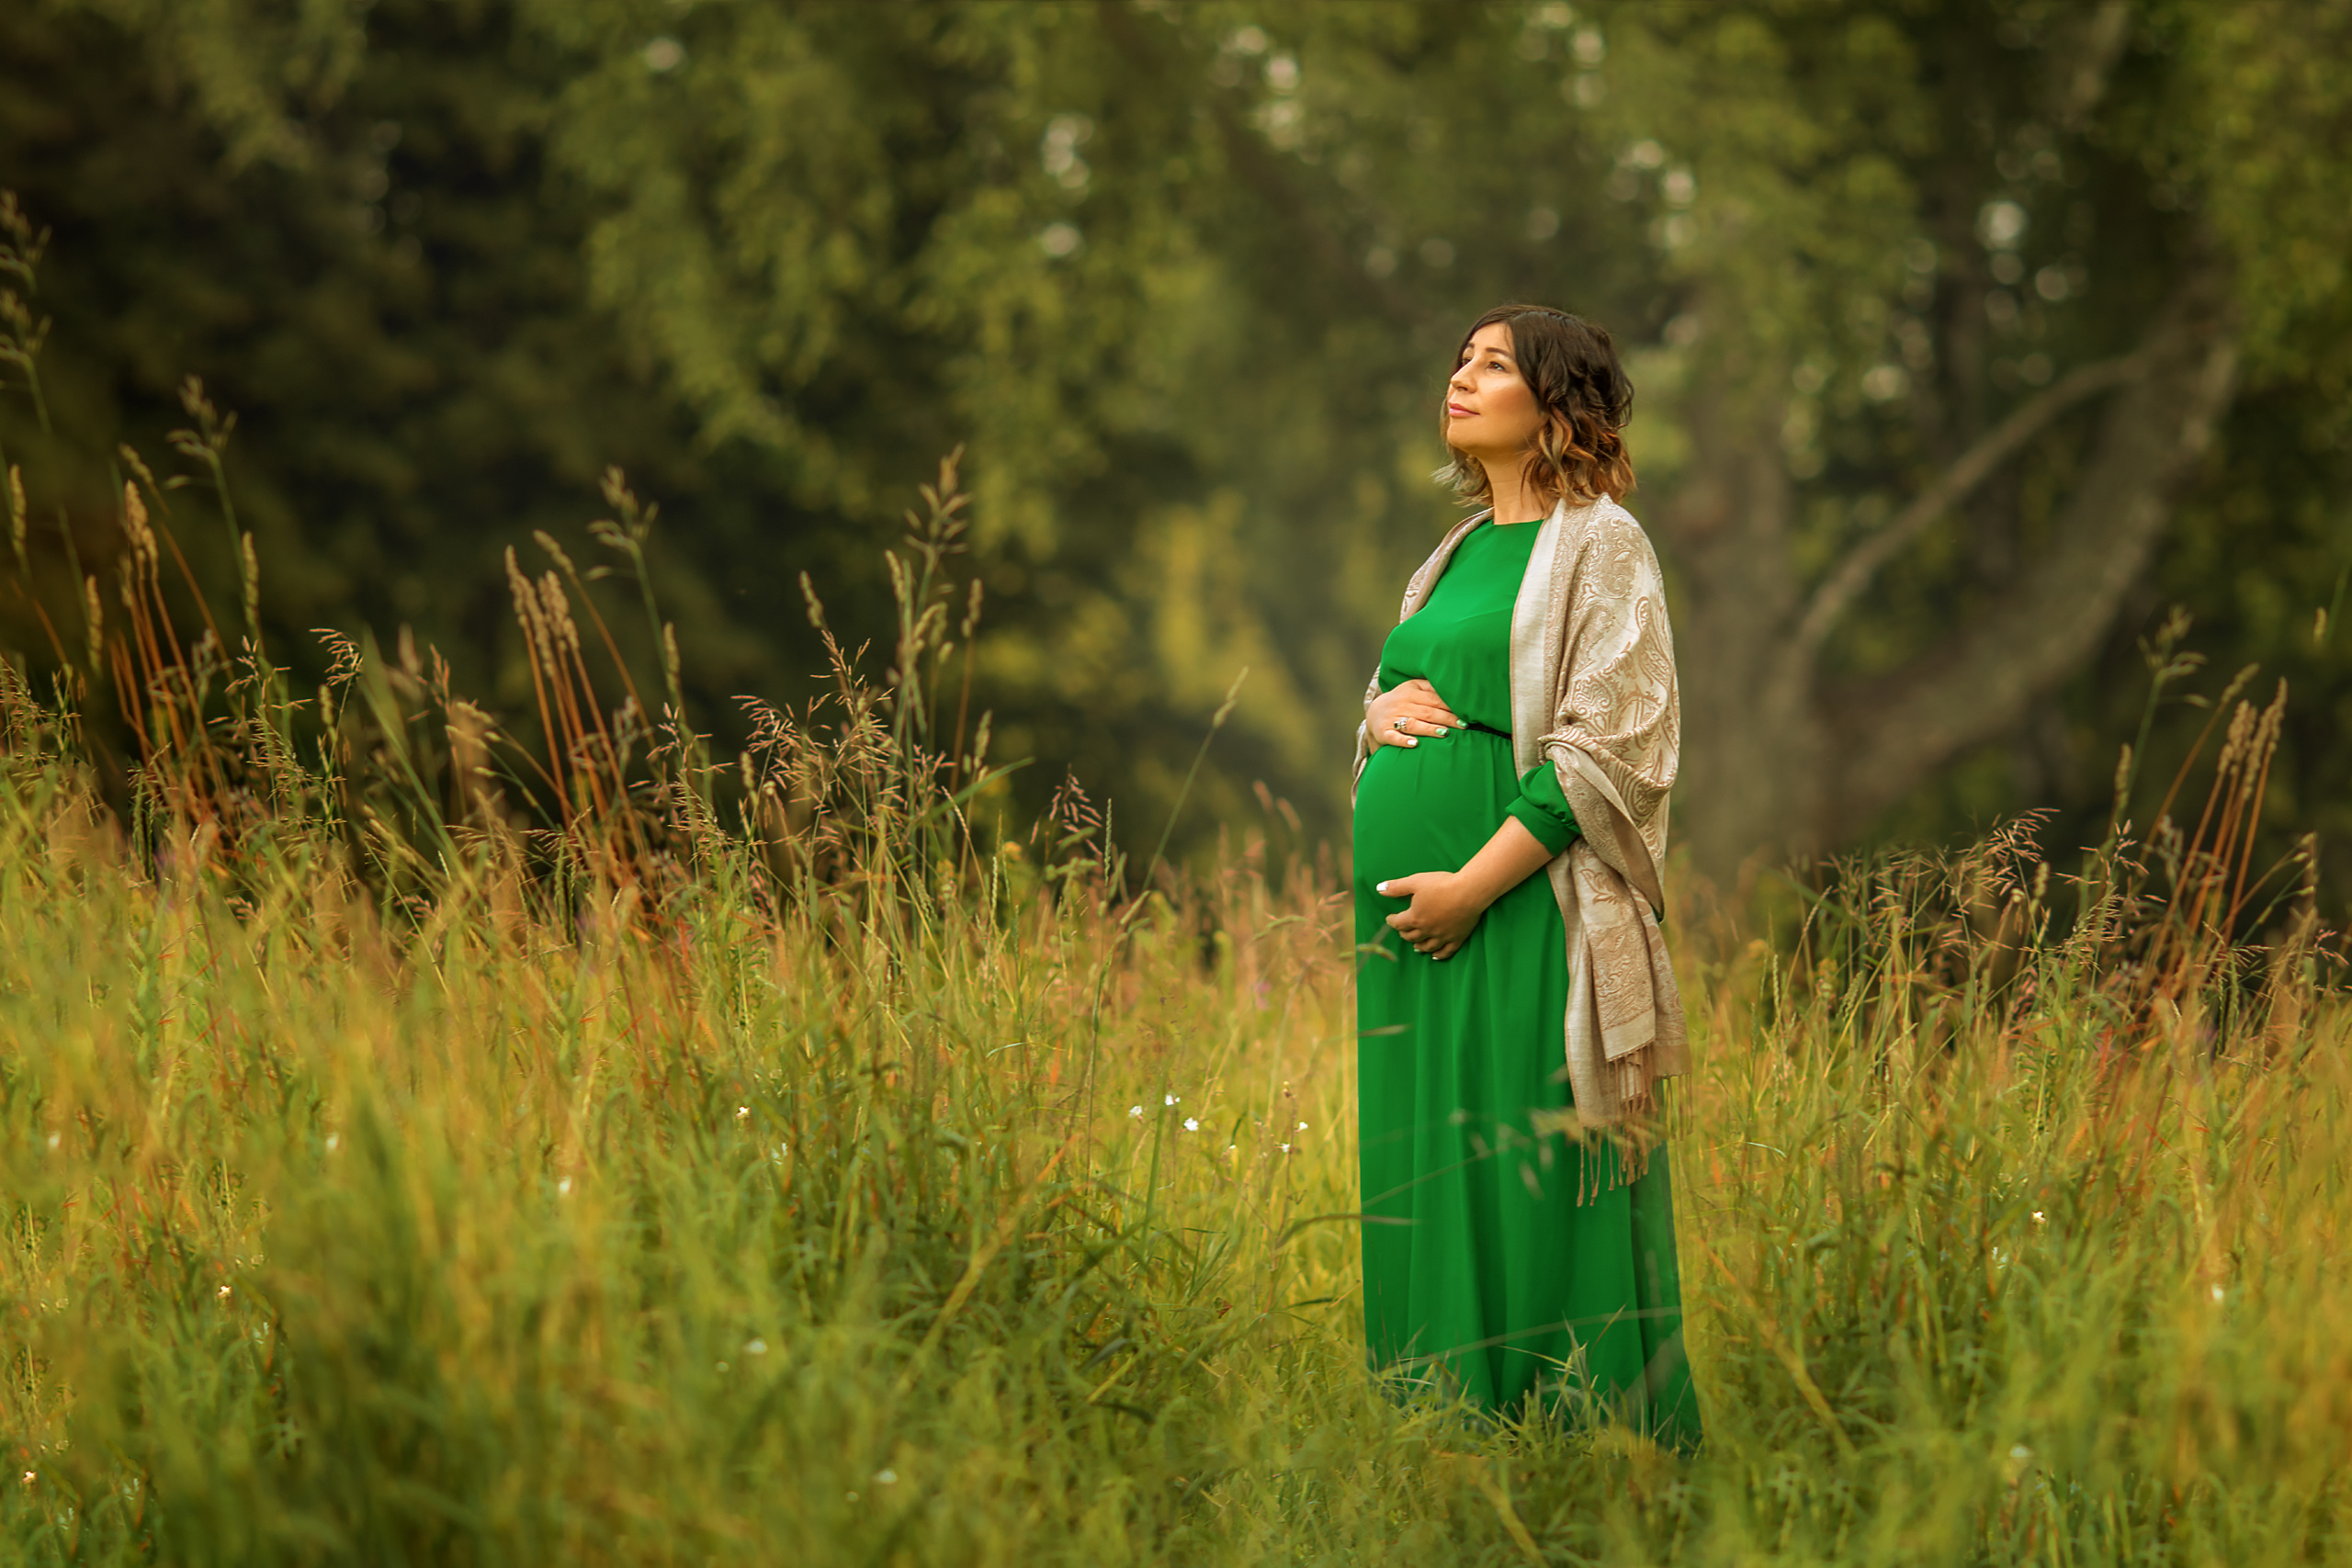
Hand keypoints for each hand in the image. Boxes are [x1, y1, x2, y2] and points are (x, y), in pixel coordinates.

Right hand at [1366, 679, 1461, 749]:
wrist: (1374, 713)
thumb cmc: (1402, 701)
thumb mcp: (1413, 688)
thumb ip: (1431, 688)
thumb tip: (1456, 689)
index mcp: (1410, 691)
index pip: (1434, 699)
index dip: (1451, 706)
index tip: (1467, 712)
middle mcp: (1401, 703)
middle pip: (1428, 712)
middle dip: (1447, 719)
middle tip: (1463, 725)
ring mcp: (1391, 718)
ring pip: (1413, 724)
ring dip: (1429, 729)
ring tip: (1445, 733)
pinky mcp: (1383, 732)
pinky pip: (1394, 737)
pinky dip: (1403, 740)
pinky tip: (1415, 744)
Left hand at [1374, 870, 1489, 960]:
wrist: (1469, 891)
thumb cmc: (1441, 884)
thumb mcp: (1415, 881)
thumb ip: (1396, 887)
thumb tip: (1379, 888)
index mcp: (1415, 917)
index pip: (1398, 923)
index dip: (1392, 921)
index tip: (1390, 919)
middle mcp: (1427, 930)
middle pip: (1412, 937)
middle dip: (1404, 934)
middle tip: (1402, 931)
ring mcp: (1442, 936)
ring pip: (1427, 946)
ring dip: (1419, 947)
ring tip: (1415, 947)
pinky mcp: (1457, 938)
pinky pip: (1446, 951)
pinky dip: (1439, 955)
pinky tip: (1435, 956)